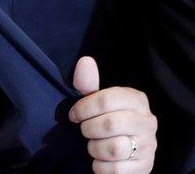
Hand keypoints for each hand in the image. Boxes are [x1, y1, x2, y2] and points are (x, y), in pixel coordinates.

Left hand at [69, 56, 157, 172]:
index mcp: (136, 99)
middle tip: (85, 131)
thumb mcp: (96, 101)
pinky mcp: (144, 167)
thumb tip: (85, 61)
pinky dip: (100, 166)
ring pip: (113, 148)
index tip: (74, 115)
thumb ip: (88, 84)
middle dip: (88, 129)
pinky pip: (114, 169)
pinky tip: (101, 160)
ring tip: (94, 145)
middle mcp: (147, 121)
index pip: (105, 99)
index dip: (83, 108)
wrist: (124, 152)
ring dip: (94, 148)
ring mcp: (149, 145)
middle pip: (108, 124)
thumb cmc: (106, 120)